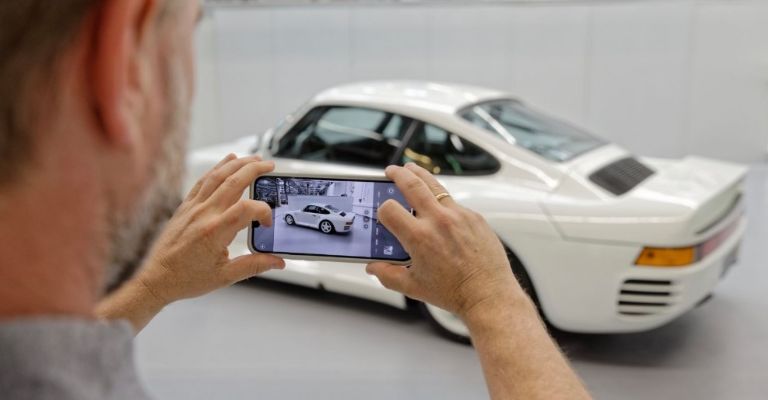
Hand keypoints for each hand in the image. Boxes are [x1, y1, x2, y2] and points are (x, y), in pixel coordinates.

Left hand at [136, 154, 284, 304]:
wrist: (156, 279)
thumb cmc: (186, 279)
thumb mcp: (225, 277)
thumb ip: (254, 266)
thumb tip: (278, 261)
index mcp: (216, 231)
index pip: (247, 209)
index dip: (264, 211)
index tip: (267, 223)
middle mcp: (204, 214)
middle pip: (234, 182)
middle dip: (254, 169)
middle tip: (270, 166)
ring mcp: (193, 208)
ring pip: (218, 176)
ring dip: (237, 164)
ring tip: (254, 159)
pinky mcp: (185, 207)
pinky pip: (203, 182)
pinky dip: (217, 169)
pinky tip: (226, 162)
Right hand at [367, 163, 524, 319]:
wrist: (488, 295)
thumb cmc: (453, 293)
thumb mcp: (413, 287)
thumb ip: (387, 275)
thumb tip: (373, 267)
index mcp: (419, 237)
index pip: (389, 209)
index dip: (382, 210)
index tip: (384, 214)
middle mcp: (438, 221)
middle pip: (412, 184)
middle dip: (398, 174)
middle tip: (392, 171)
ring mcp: (459, 216)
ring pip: (435, 186)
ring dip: (420, 175)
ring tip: (411, 171)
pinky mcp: (475, 217)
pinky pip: (454, 204)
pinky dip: (443, 203)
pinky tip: (440, 210)